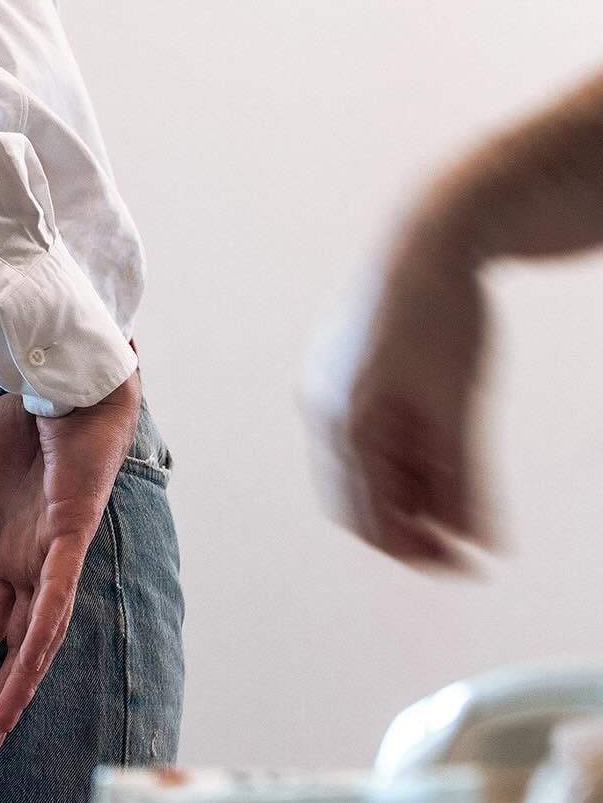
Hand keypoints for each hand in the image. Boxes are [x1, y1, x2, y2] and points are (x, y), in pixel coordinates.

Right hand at [0, 370, 141, 753]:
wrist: (64, 385)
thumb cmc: (22, 420)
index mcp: (10, 547)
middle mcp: (34, 561)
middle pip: (14, 641)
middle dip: (0, 692)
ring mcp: (54, 554)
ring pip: (39, 634)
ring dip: (20, 681)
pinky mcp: (72, 537)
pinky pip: (57, 594)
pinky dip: (42, 630)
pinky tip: (27, 663)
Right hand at [301, 227, 494, 569]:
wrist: (429, 236)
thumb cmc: (443, 315)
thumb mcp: (460, 407)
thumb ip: (464, 480)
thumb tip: (480, 544)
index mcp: (346, 422)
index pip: (372, 520)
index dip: (421, 554)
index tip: (467, 566)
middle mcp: (323, 406)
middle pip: (358, 499)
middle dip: (409, 527)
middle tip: (464, 543)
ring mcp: (327, 383)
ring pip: (362, 465)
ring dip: (406, 489)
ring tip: (460, 490)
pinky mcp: (341, 365)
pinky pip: (361, 430)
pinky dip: (398, 453)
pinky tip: (437, 447)